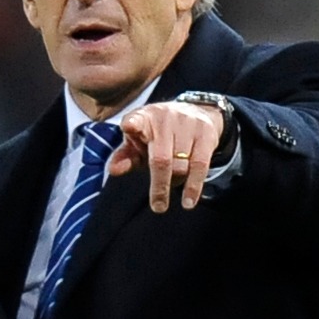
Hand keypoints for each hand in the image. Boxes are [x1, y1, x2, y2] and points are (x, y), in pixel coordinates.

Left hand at [108, 101, 222, 211]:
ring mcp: (187, 124)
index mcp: (143, 117)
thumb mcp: (138, 141)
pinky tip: (188, 201)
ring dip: (175, 182)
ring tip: (171, 188)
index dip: (132, 124)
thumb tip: (113, 170)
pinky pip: (200, 165)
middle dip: (159, 185)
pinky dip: (193, 186)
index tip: (129, 127)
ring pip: (181, 165)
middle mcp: (165, 118)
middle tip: (158, 207)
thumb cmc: (158, 133)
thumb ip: (124, 156)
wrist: (196, 112)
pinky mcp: (205, 133)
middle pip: (161, 158)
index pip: (136, 119)